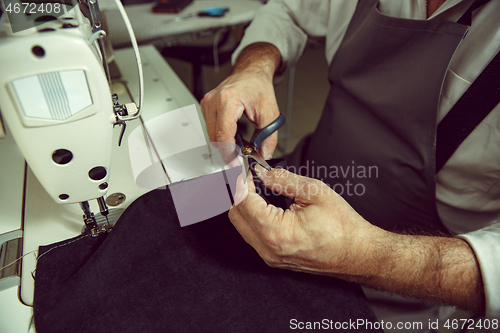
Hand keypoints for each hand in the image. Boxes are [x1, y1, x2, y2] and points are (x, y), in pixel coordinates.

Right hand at [201, 43, 280, 159]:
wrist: (251, 72)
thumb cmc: (258, 86)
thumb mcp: (270, 113)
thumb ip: (268, 138)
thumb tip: (263, 155)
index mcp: (228, 100)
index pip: (223, 135)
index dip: (229, 154)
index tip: (236, 164)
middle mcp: (214, 101)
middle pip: (215, 138)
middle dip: (228, 151)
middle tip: (242, 157)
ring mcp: (207, 103)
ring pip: (212, 135)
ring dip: (225, 144)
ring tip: (241, 144)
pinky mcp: (206, 106)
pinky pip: (211, 128)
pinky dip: (222, 136)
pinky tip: (233, 135)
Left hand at [229, 166, 378, 276]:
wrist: (357, 253)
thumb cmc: (343, 227)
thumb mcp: (315, 192)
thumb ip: (283, 180)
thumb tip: (262, 172)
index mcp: (275, 232)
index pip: (243, 201)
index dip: (242, 180)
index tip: (247, 168)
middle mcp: (268, 248)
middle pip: (236, 215)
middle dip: (241, 192)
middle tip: (253, 176)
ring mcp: (269, 256)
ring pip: (242, 226)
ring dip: (246, 205)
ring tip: (261, 188)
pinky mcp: (274, 258)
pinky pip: (252, 235)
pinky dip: (254, 217)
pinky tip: (266, 204)